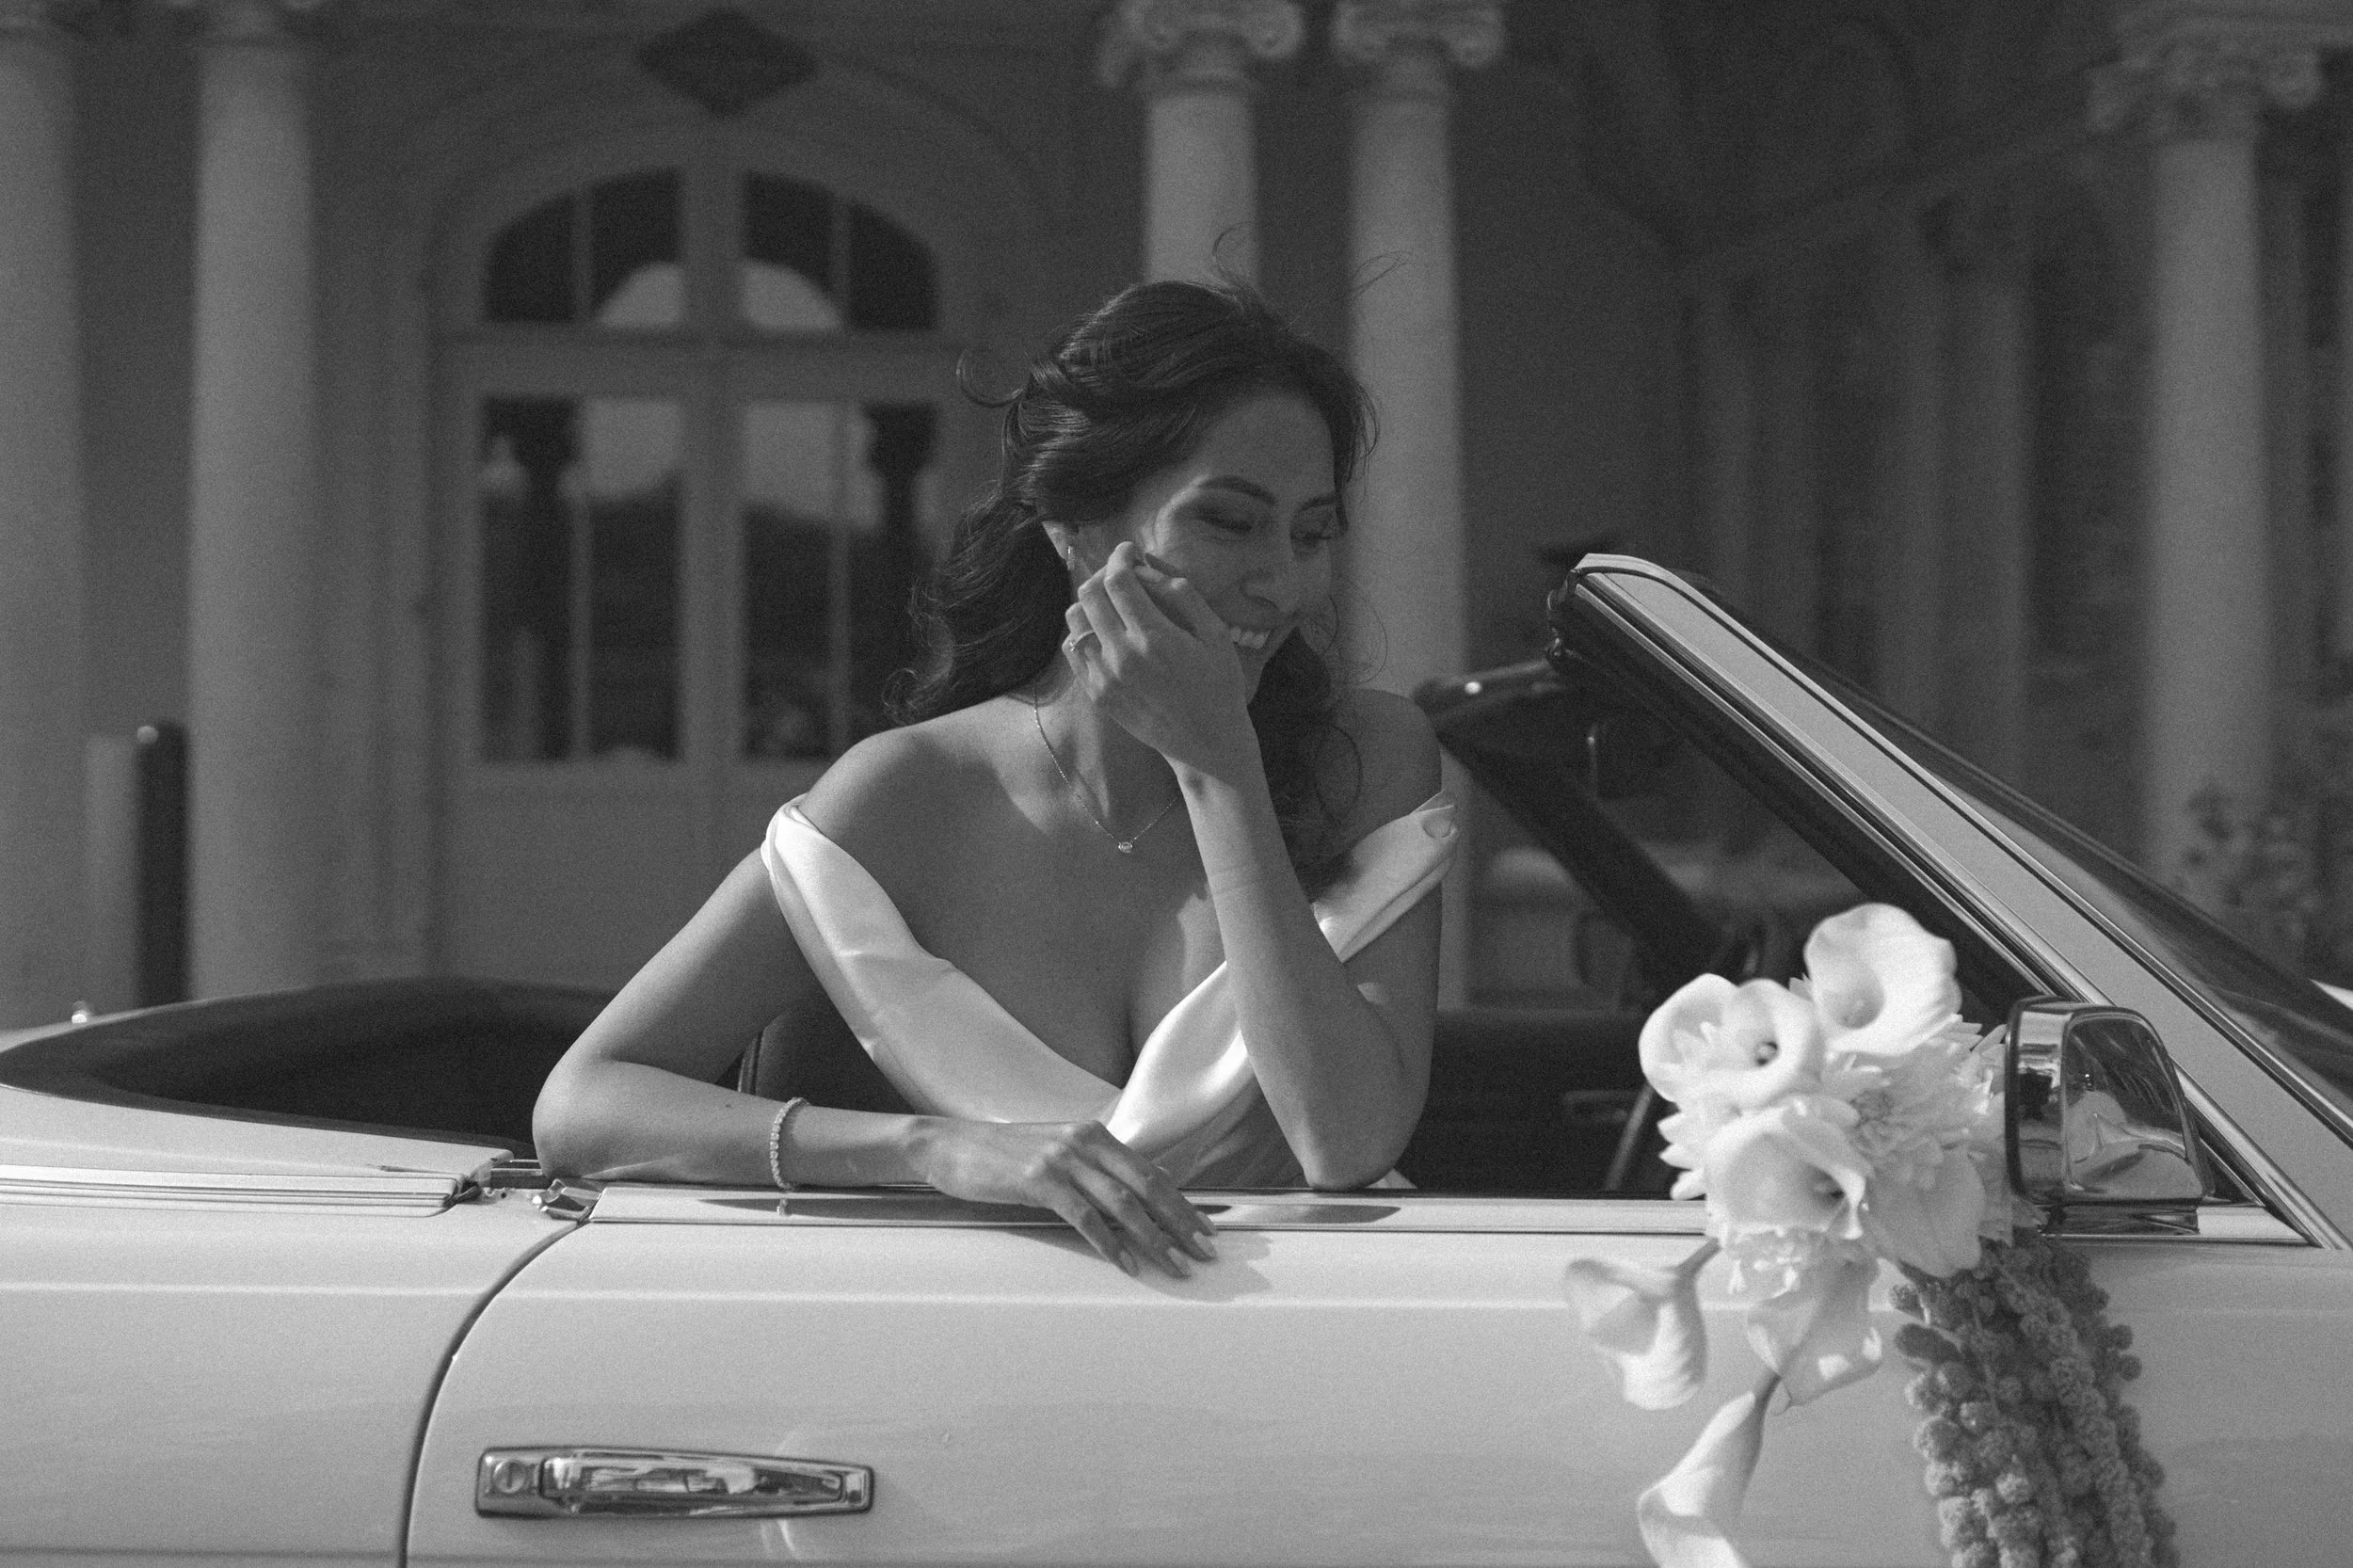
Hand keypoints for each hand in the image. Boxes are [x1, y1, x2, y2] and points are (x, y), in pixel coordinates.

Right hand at [910, 1115, 1218, 1276]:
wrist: (949, 1145)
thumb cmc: (1003, 1156)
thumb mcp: (1059, 1154)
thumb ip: (1100, 1168)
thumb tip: (1148, 1184)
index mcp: (1094, 1134)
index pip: (1150, 1172)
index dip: (1182, 1202)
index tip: (1206, 1229)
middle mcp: (1084, 1141)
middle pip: (1146, 1186)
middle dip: (1179, 1222)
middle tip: (1204, 1252)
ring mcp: (1061, 1158)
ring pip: (1121, 1202)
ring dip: (1153, 1237)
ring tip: (1174, 1264)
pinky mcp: (1038, 1179)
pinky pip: (1083, 1214)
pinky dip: (1108, 1242)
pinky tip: (1125, 1262)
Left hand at [1065, 542, 1254, 778]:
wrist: (1206, 744)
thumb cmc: (1218, 686)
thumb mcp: (1215, 635)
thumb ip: (1183, 595)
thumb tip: (1149, 567)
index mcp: (1154, 638)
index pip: (1118, 580)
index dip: (1120, 556)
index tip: (1129, 551)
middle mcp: (1121, 655)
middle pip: (1089, 594)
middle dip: (1104, 573)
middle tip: (1122, 574)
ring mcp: (1104, 677)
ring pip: (1074, 620)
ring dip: (1090, 602)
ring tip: (1112, 603)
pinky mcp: (1097, 693)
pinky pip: (1073, 650)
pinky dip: (1084, 631)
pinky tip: (1106, 632)